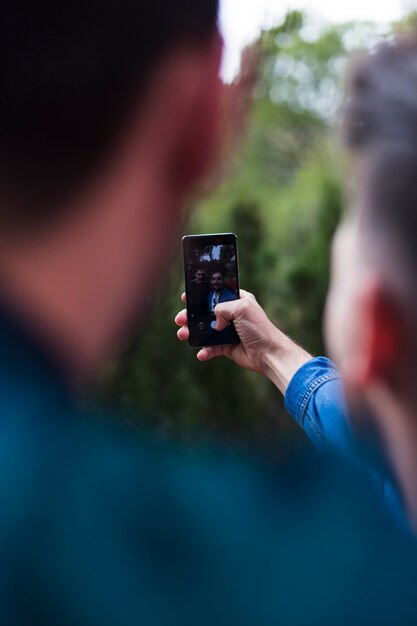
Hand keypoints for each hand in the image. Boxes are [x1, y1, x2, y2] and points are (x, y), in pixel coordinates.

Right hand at [175, 290, 311, 394]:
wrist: (268, 353)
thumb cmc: (259, 328)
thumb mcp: (241, 308)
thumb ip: (222, 308)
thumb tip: (214, 322)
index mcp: (237, 300)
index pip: (215, 294)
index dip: (200, 296)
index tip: (186, 297)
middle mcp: (232, 315)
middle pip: (205, 313)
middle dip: (190, 316)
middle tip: (180, 319)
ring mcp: (228, 331)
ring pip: (205, 331)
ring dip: (193, 333)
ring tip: (183, 335)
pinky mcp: (227, 347)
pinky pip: (211, 348)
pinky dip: (205, 351)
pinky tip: (202, 354)